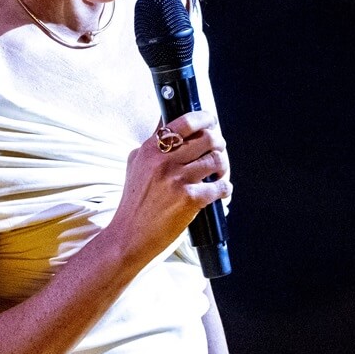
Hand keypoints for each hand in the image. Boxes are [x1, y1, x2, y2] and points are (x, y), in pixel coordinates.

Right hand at [113, 110, 231, 259]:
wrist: (129, 235)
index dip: (204, 118)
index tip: (210, 121)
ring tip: (218, 173)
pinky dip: (225, 189)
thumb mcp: (135, 165)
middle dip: (218, 144)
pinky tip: (220, 191)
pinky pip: (220, 186)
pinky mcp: (189, 199)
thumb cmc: (134, 203)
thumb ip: (151, 144)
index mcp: (150, 149)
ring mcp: (177, 180)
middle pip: (207, 138)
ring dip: (223, 166)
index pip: (184, 122)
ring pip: (216, 160)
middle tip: (217, 150)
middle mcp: (164, 161)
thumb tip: (165, 122)